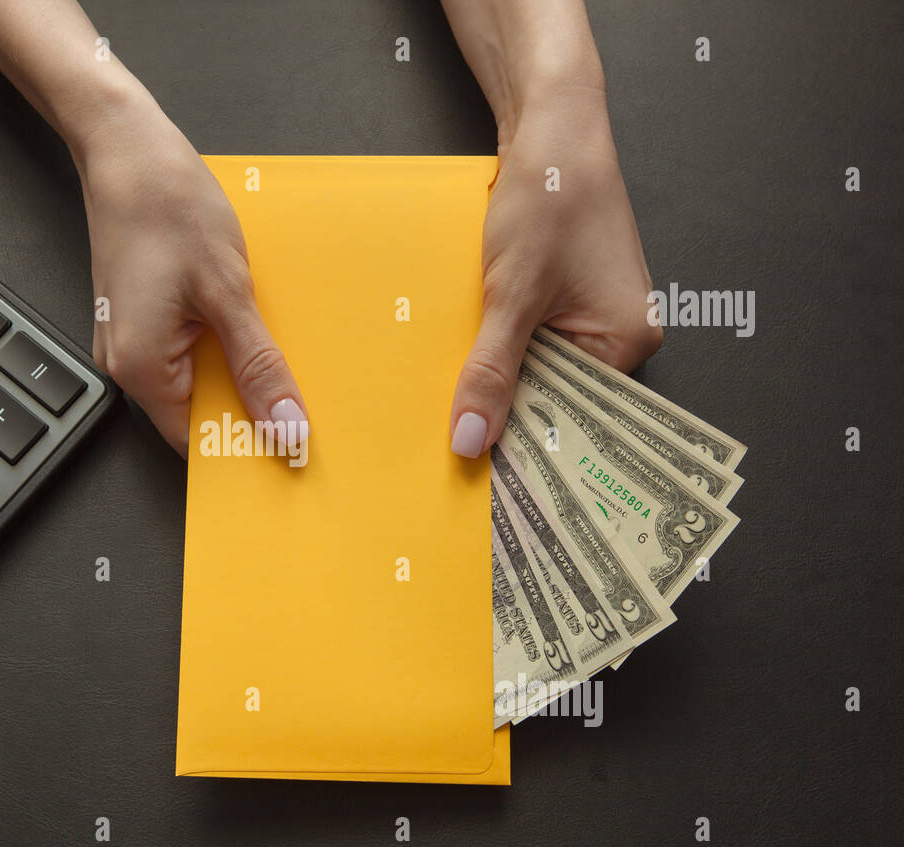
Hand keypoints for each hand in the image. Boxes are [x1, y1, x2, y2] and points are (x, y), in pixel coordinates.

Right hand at [74, 92, 307, 454]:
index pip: (197, 444)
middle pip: (198, 414)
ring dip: (238, 372)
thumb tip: (284, 426)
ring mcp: (131, 341)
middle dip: (247, 407)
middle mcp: (126, 364)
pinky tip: (246, 324)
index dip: (245, 448)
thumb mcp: (228, 293)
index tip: (291, 443)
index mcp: (141, 369)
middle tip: (296, 394)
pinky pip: (188, 352)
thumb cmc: (167, 207)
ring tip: (272, 349)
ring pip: (197, 380)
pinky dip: (222, 346)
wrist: (128, 149)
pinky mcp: (142, 319)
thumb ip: (258, 367)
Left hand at [449, 85, 660, 457]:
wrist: (550, 129)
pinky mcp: (567, 303)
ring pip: (538, 375)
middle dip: (509, 417)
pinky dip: (500, 354)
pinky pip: (531, 347)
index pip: (575, 420)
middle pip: (556, 401)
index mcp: (625, 343)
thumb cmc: (549, 198)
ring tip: (459, 414)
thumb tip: (471, 441)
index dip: (528, 448)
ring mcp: (594, 320)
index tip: (484, 481)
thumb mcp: (511, 295)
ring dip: (499, 383)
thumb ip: (491, 371)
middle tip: (458, 453)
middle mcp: (619, 338)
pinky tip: (469, 366)